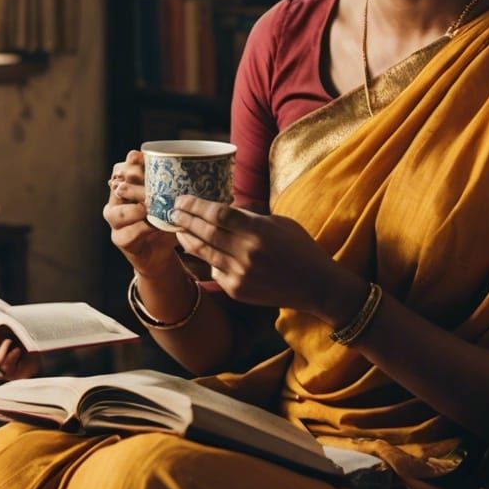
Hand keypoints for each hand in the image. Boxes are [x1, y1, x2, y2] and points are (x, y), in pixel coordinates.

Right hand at [103, 150, 186, 279]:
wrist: (161, 251)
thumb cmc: (165, 219)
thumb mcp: (169, 200)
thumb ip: (170, 185)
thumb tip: (188, 165)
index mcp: (126, 186)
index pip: (120, 169)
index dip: (129, 163)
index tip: (138, 157)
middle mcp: (116, 201)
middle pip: (117, 187)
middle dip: (133, 184)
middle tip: (149, 186)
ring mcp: (115, 221)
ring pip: (115, 212)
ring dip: (134, 210)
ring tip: (147, 209)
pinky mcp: (119, 239)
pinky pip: (126, 233)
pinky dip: (141, 229)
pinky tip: (152, 227)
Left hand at [171, 196, 365, 323]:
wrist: (315, 285)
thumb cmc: (299, 248)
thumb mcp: (278, 222)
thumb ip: (250, 215)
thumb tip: (222, 206)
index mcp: (258, 230)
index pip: (218, 213)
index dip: (196, 205)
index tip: (182, 199)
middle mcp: (246, 252)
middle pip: (206, 232)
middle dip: (185, 219)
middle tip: (172, 211)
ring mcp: (240, 273)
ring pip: (204, 252)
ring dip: (187, 239)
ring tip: (177, 228)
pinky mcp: (237, 290)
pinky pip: (214, 270)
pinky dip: (204, 259)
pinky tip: (196, 249)